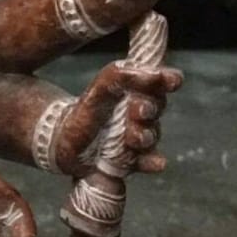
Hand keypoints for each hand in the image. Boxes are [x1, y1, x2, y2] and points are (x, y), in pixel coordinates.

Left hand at [53, 62, 182, 176]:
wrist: (63, 142)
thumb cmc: (85, 111)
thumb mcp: (100, 86)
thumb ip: (122, 74)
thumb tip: (155, 73)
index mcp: (136, 92)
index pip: (160, 83)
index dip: (169, 80)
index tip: (173, 81)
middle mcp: (142, 114)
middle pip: (158, 109)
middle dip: (151, 109)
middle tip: (138, 110)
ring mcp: (139, 137)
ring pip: (152, 135)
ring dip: (145, 135)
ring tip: (132, 137)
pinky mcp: (133, 159)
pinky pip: (148, 161)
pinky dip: (153, 162)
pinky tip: (157, 163)